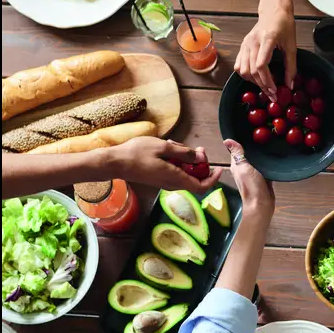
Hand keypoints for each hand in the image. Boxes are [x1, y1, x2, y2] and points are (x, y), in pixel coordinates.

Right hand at [105, 137, 222, 192]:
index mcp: (175, 178)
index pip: (202, 187)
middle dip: (200, 164)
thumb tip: (200, 158)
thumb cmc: (137, 153)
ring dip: (186, 161)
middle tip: (197, 149)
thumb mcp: (164, 147)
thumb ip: (184, 153)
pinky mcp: (158, 178)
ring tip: (177, 145)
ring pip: (184, 174)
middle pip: (194, 179)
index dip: (213, 179)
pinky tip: (169, 149)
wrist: (115, 163)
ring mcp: (164, 182)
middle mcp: (171, 184)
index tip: (218, 168)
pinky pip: (174, 172)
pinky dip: (177, 161)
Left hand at [221, 139, 272, 219]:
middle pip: (248, 154)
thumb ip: (237, 154)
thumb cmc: (251, 186)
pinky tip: (273, 155)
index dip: (240, 141)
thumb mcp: (243, 167)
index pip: (236, 150)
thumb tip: (227, 140)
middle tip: (261, 133)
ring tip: (268, 141)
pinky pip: (265, 166)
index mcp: (236, 165)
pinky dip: (267, 161)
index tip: (247, 130)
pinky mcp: (263, 177)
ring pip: (257, 160)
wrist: (262, 204)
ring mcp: (254, 173)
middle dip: (253, 145)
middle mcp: (244, 168)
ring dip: (261, 153)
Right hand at [234, 10, 296, 102]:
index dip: (267, 81)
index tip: (275, 90)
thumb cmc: (284, 25)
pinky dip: (245, 74)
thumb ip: (291, 66)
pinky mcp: (242, 46)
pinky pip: (238, 65)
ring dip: (253, 81)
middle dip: (262, 85)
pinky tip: (255, 78)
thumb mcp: (292, 45)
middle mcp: (252, 42)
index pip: (261, 65)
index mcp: (267, 40)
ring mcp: (245, 44)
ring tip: (265, 86)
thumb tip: (290, 85)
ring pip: (243, 70)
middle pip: (252, 70)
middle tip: (272, 95)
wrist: (274, 11)